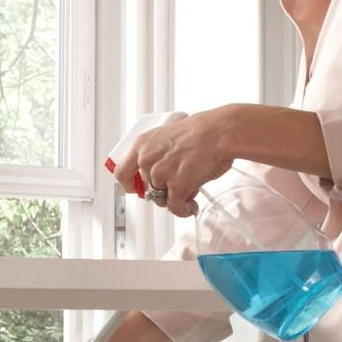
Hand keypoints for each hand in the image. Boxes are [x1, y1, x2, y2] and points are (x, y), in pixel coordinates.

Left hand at [111, 108, 235, 217]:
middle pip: (146, 189)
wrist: (220, 132)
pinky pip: (176, 208)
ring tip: (189, 193)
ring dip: (175, 200)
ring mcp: (160, 174)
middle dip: (162, 192)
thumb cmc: (203, 131)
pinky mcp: (176, 186)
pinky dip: (184, 210)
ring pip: (161, 200)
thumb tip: (158, 172)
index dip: (129, 185)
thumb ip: (158, 154)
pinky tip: (192, 206)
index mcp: (142, 144)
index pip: (121, 172)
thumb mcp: (169, 136)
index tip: (136, 189)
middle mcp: (147, 160)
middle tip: (175, 188)